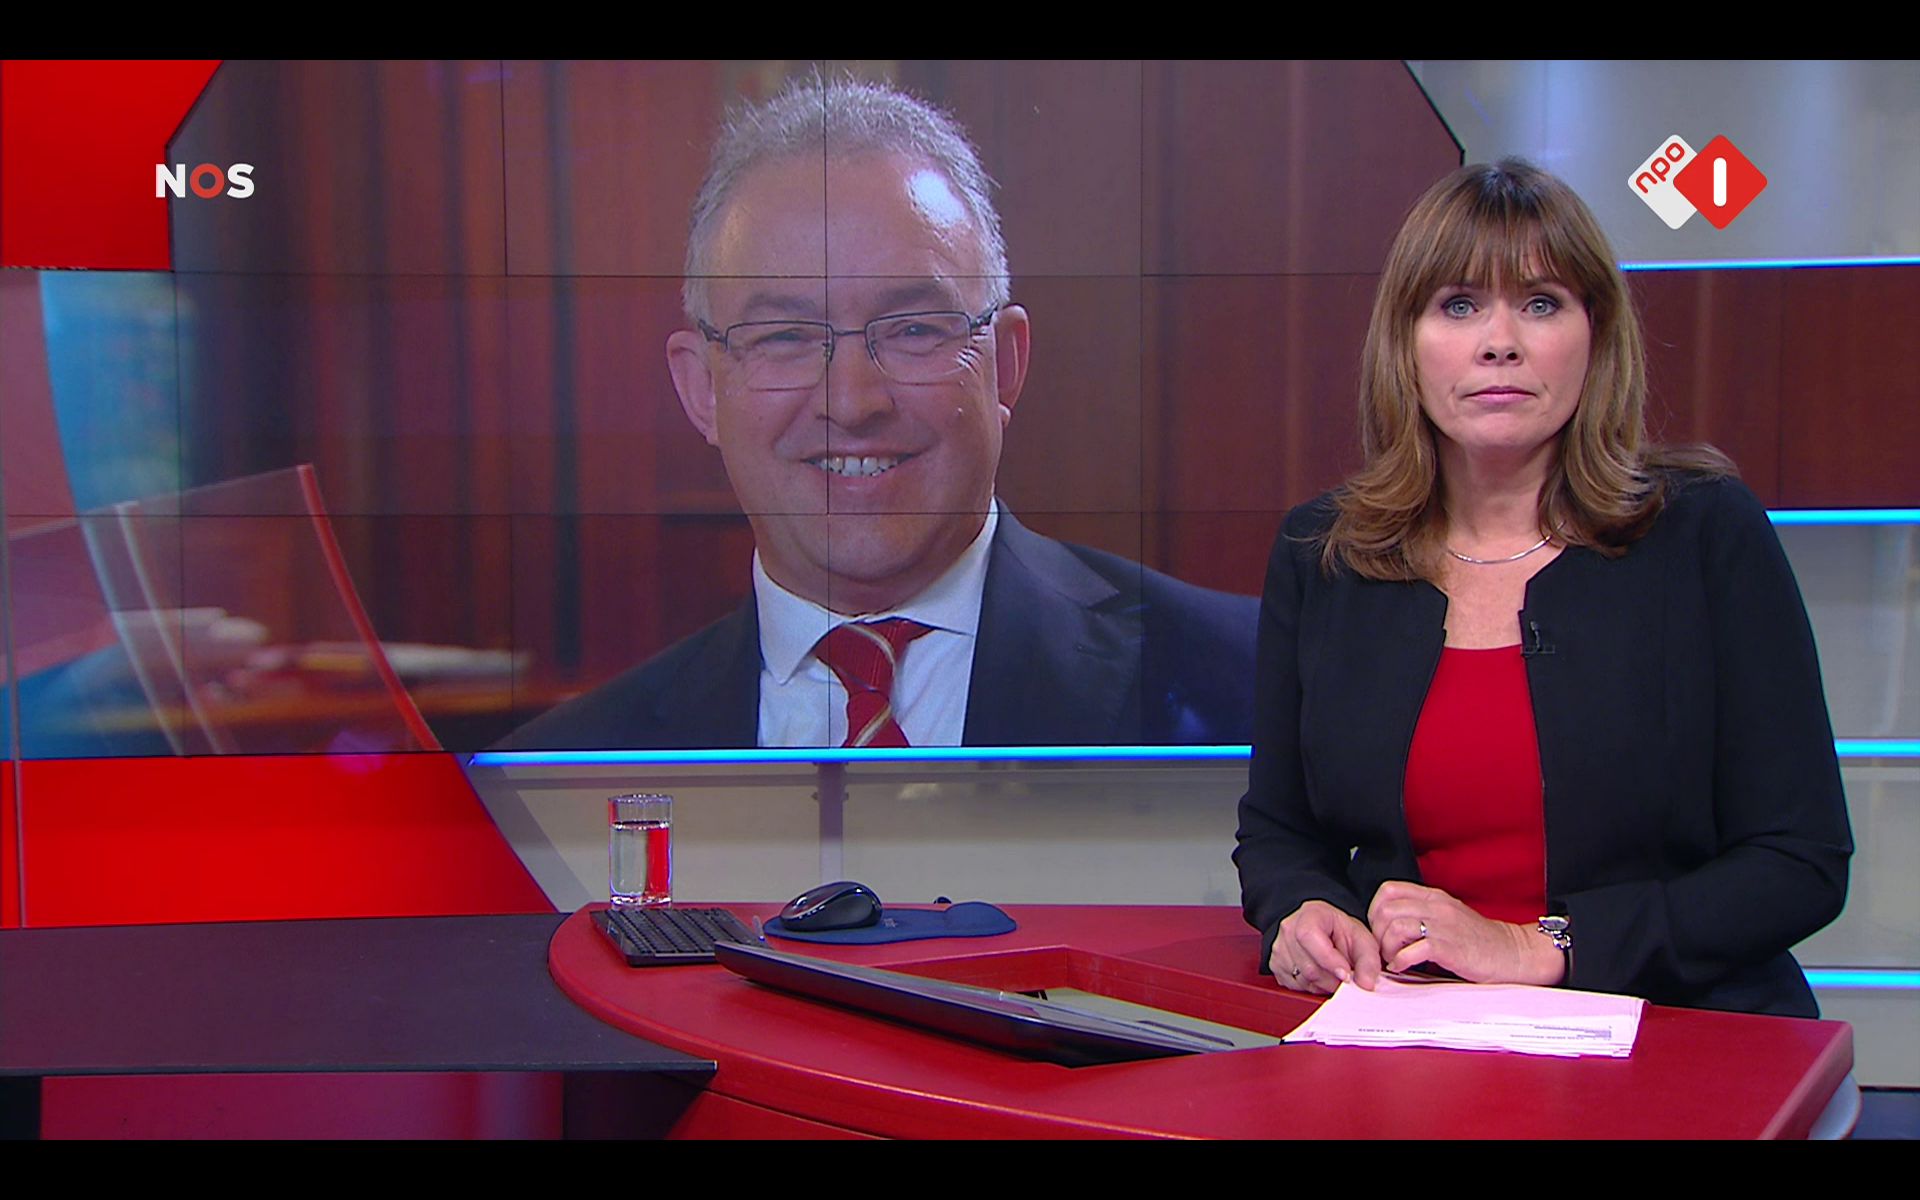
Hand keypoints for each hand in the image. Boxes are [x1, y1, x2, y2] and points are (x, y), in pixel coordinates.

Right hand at [1270, 900, 1381, 993]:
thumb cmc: (1339, 931)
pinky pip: (1295, 986)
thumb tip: (1366, 984)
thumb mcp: (1361, 938)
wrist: (1322, 930)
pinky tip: (1320, 975)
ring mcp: (1279, 948)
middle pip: (1308, 967)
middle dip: (1332, 979)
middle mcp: (1289, 930)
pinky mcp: (1276, 966)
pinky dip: (1312, 986)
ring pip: (1303, 980)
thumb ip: (1368, 960)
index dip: (1329, 961)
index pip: (1310, 937)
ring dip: (1323, 984)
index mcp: (1309, 916)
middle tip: (1346, 977)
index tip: (1346, 974)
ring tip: (1333, 973)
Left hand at [1366, 882, 1565, 985]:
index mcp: (1433, 897)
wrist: (1512, 953)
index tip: (1379, 931)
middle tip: (1384, 950)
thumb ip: (1420, 914)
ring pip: (1396, 926)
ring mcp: (1444, 926)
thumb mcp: (1446, 917)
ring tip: (1394, 960)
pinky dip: (1402, 960)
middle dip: (1378, 933)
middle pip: (1386, 910)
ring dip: (1387, 948)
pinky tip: (1404, 967)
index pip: (1389, 891)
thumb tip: (1387, 926)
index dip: (1375, 911)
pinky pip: (1414, 949)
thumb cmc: (1478, 940)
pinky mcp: (1450, 948)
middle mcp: (1437, 907)